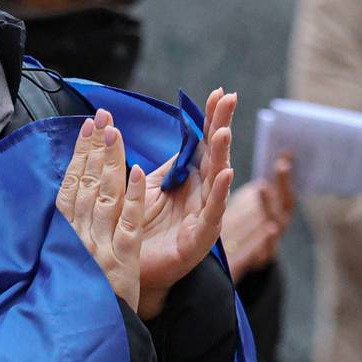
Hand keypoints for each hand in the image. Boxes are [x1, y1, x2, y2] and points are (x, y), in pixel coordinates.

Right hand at [56, 111, 148, 310]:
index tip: (86, 128)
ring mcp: (99, 248)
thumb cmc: (72, 304)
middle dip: (94, 148)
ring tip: (115, 131)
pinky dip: (132, 197)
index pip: (71, 187)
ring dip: (111, 162)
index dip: (80, 155)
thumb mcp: (64, 267)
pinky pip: (127, 224)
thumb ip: (66, 238)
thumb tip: (66, 210)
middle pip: (87, 185)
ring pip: (105, 196)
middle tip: (101, 116)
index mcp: (64, 237)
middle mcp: (78, 238)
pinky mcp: (120, 262)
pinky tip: (138, 172)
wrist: (78, 342)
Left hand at [134, 90, 237, 317]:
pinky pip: (213, 212)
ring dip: (221, 154)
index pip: (202, 143)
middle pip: (215, 155)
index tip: (217, 92)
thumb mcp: (150, 188)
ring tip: (223, 132)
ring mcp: (205, 215)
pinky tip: (227, 174)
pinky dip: (220, 193)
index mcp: (190, 180)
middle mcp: (202, 194)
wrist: (133, 268)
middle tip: (228, 98)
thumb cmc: (142, 228)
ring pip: (217, 180)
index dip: (210, 118)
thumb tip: (179, 135)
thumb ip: (167, 165)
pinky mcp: (200, 238)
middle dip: (221, 125)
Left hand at [222, 154, 295, 278]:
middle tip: (281, 164)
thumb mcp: (245, 205)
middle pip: (284, 201)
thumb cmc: (238, 230)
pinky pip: (266, 250)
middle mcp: (274, 224)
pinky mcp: (259, 260)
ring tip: (263, 187)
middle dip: (284, 183)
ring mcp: (268, 242)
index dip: (285, 172)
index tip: (285, 153)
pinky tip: (271, 229)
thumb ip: (252, 185)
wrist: (229, 266)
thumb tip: (251, 154)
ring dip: (269, 204)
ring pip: (274, 222)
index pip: (282, 188)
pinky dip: (269, 240)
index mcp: (272, 209)